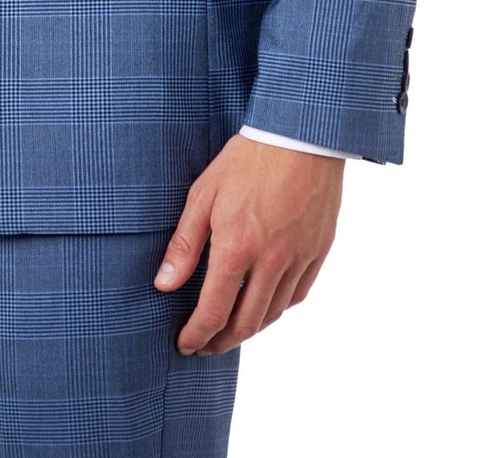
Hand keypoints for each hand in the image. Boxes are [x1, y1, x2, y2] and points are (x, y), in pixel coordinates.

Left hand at [154, 135, 343, 354]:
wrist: (300, 135)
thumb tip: (164, 285)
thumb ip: (185, 245)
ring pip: (272, 314)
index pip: (213, 312)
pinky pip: (297, 295)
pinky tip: (264, 305)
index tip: (185, 344)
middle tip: (204, 345)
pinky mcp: (318, 251)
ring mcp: (298, 259)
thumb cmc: (247, 159)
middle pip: (245, 324)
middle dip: (220, 342)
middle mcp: (270, 262)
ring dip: (248, 329)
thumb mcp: (203, 194)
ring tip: (230, 329)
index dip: (197, 335)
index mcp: (236, 249)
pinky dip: (277, 309)